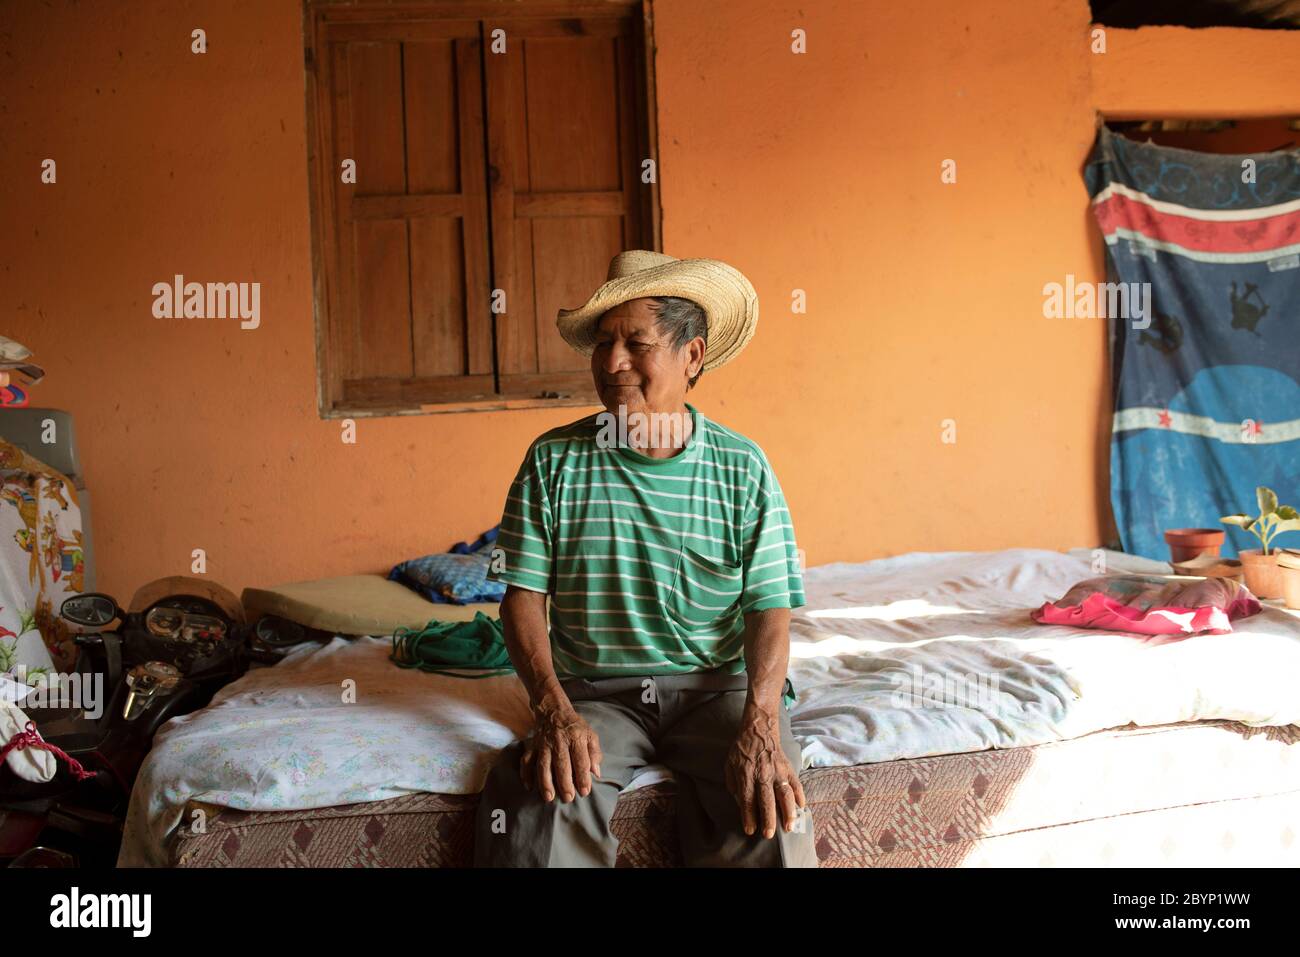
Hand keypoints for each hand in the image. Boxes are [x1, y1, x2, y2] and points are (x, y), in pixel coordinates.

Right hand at [520, 696, 602, 802]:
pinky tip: (529, 786)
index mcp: (576, 738)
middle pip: (562, 764)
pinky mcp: (533, 746)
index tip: (584, 792)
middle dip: (564, 783)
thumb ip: (595, 753)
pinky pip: (527, 760)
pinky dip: (526, 773)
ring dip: (545, 782)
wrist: (554, 710)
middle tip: (568, 798)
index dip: (583, 777)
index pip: (581, 760)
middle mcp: (559, 741)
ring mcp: (544, 744)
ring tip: (549, 797)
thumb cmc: (575, 727)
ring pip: (543, 764)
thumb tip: (596, 773)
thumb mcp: (590, 734)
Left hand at [725, 704, 805, 838]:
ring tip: (789, 826)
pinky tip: (801, 807)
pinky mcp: (789, 768)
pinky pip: (796, 783)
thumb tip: (739, 803)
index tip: (750, 830)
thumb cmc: (742, 749)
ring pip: (785, 794)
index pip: (747, 799)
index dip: (748, 816)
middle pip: (767, 800)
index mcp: (746, 774)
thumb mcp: (729, 764)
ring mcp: (778, 771)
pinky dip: (800, 796)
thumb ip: (733, 784)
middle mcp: (763, 774)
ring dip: (788, 812)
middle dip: (768, 819)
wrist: (759, 728)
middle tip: (769, 835)